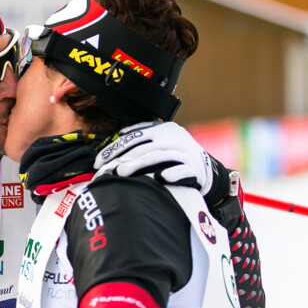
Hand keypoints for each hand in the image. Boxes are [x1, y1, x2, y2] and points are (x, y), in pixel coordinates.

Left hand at [94, 122, 213, 194]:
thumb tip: (117, 139)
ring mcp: (184, 151)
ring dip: (137, 164)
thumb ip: (142, 139)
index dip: (114, 148)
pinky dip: (169, 173)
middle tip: (106, 169)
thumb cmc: (177, 157)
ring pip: (156, 156)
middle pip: (142, 146)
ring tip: (121, 173)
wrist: (208, 170)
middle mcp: (174, 137)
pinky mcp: (194, 167)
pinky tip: (159, 178)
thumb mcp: (161, 142)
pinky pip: (180, 169)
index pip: (134, 136)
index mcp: (163, 129)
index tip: (99, 161)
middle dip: (121, 158)